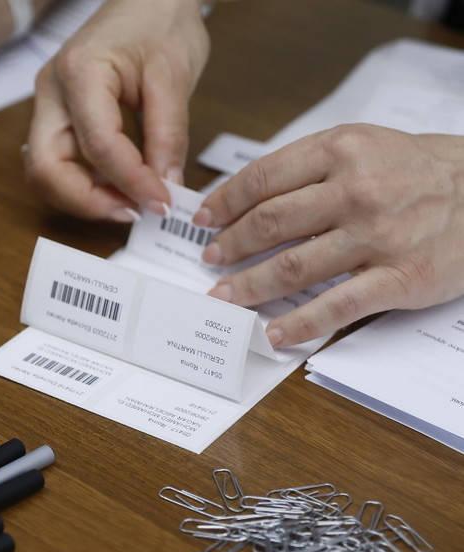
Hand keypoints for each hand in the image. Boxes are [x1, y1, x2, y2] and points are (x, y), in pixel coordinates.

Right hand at [25, 0, 208, 221]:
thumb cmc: (158, 21)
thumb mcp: (174, 77)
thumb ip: (168, 136)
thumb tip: (165, 186)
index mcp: (80, 73)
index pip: (97, 145)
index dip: (130, 181)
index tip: (161, 202)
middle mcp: (51, 91)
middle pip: (46, 167)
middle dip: (87, 201)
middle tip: (133, 212)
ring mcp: (48, 104)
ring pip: (44, 171)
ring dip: (82, 197)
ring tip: (128, 203)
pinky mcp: (57, 114)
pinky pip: (57, 161)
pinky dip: (83, 183)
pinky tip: (117, 187)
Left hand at [195, 124, 463, 345]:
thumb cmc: (420, 171)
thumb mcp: (365, 147)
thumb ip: (310, 168)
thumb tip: (249, 196)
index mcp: (341, 151)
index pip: (262, 178)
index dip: (224, 203)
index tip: (203, 220)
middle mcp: (356, 191)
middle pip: (270, 223)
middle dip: (230, 245)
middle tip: (209, 260)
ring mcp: (377, 237)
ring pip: (294, 266)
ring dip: (249, 286)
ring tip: (224, 297)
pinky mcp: (400, 278)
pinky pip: (338, 306)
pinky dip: (300, 324)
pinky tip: (274, 333)